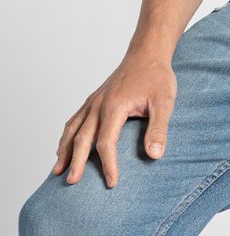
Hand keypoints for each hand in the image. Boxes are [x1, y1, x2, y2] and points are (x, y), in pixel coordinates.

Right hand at [51, 52, 176, 188]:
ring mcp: (94, 101)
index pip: (106, 143)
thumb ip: (159, 128)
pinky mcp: (94, 99)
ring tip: (58, 170)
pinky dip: (66, 135)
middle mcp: (99, 104)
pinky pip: (75, 118)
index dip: (108, 165)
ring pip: (72, 128)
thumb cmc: (156, 76)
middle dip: (76, 162)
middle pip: (82, 138)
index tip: (112, 183)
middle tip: (71, 183)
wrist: (147, 52)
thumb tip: (155, 155)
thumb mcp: (165, 101)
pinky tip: (64, 146)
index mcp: (115, 106)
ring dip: (64, 150)